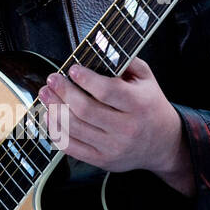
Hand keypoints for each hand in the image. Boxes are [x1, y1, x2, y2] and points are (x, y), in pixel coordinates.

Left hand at [37, 57, 193, 191]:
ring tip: (46, 94)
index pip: (107, 91)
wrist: (163, 144)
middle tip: (53, 79)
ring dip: (55, 109)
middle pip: (85, 110)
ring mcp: (113, 147)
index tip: (73, 68)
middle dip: (64, 92)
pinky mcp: (102, 160)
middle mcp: (126, 128)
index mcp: (138, 105)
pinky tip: (50, 116)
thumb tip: (98, 48)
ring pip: (75, 128)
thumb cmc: (150, 106)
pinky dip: (56, 131)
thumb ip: (126, 62)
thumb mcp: (147, 80)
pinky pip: (72, 147)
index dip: (86, 79)